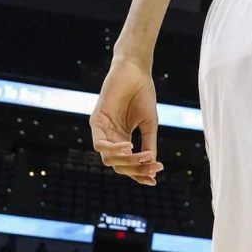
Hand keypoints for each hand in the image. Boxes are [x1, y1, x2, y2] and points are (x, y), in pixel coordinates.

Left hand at [90, 56, 163, 185]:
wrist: (136, 71)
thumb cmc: (143, 94)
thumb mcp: (149, 123)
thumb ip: (148, 143)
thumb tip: (152, 165)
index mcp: (123, 139)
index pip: (128, 164)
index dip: (140, 174)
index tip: (155, 180)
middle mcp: (111, 138)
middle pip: (118, 165)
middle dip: (136, 170)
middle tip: (153, 167)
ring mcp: (102, 131)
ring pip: (108, 159)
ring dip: (127, 162)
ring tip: (144, 157)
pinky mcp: (96, 121)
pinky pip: (100, 144)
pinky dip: (114, 149)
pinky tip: (129, 146)